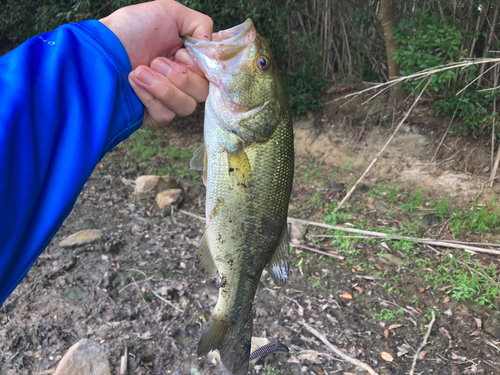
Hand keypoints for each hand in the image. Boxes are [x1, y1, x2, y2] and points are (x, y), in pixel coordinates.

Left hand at [100, 0, 212, 126]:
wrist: (99, 49)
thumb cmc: (131, 28)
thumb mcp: (169, 11)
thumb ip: (201, 25)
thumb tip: (213, 49)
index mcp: (189, 59)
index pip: (213, 74)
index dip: (202, 68)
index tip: (183, 53)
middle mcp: (182, 80)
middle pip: (203, 93)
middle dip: (180, 76)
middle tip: (156, 61)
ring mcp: (168, 99)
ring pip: (187, 107)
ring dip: (163, 87)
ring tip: (140, 70)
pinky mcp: (154, 115)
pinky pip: (167, 116)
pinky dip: (150, 97)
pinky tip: (134, 82)